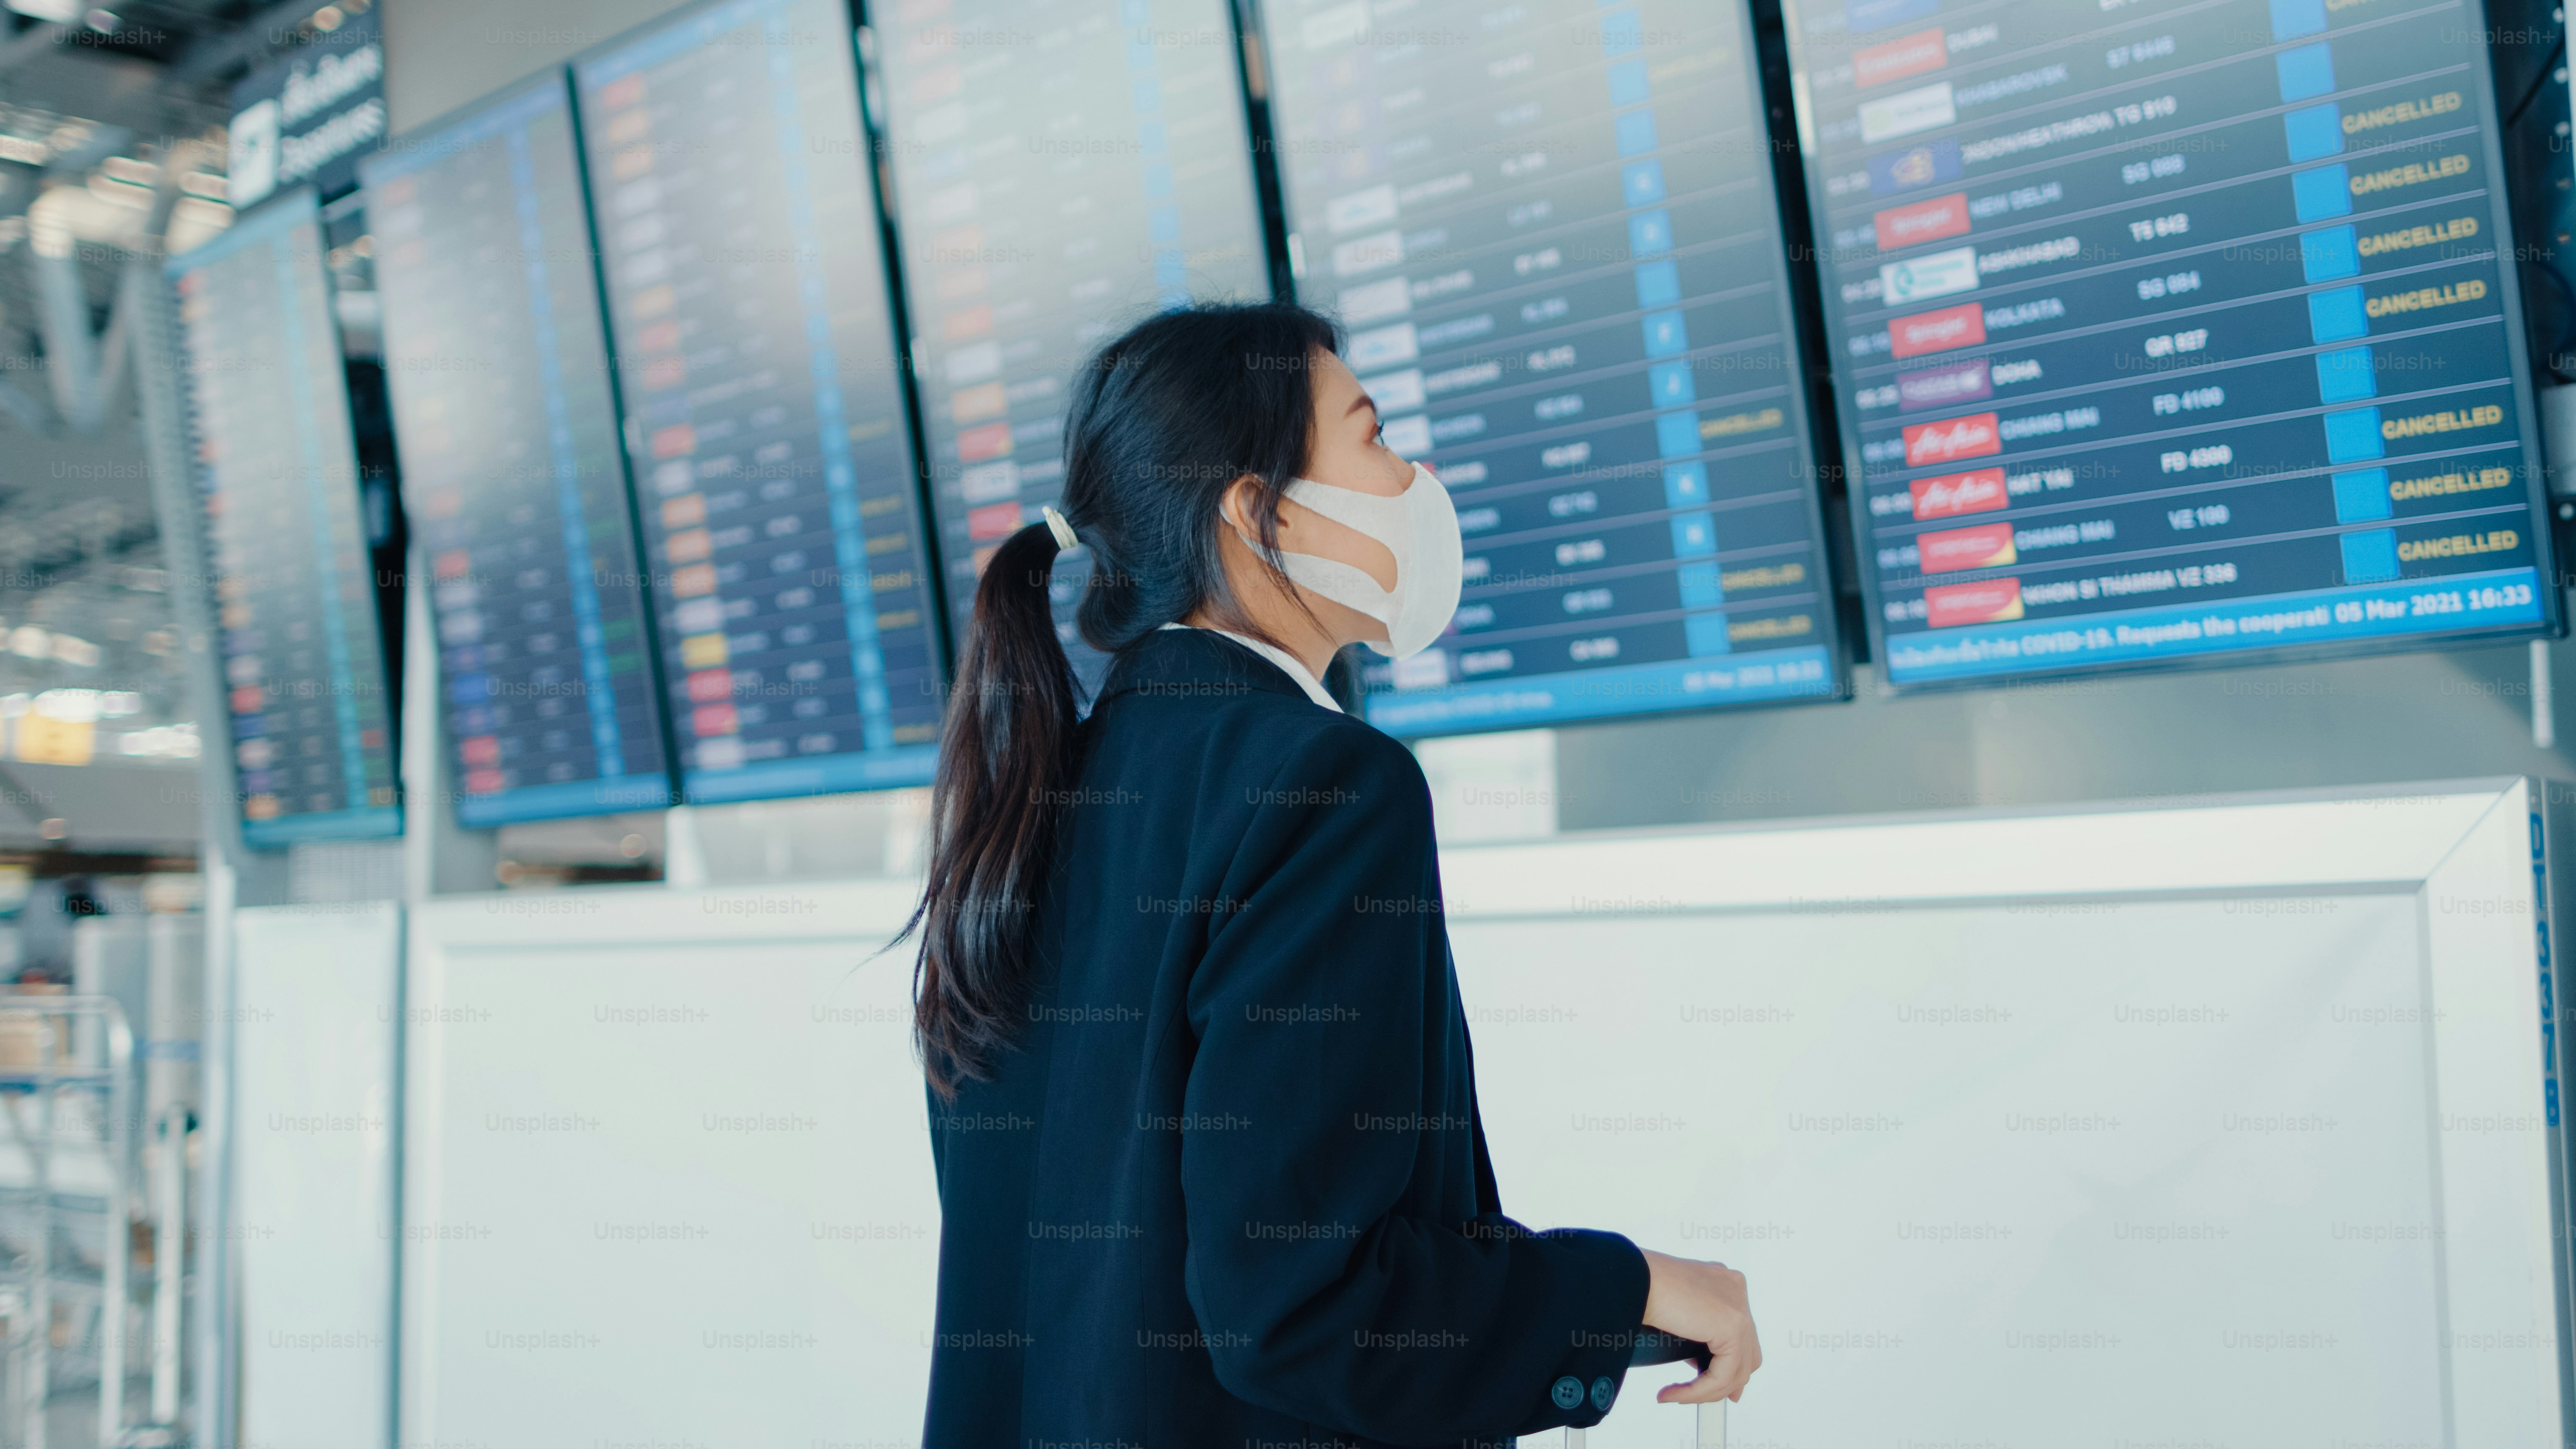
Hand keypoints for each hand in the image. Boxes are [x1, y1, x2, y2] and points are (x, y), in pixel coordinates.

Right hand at [1639, 1248, 1760, 1404]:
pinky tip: (1674, 1393)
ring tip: (1677, 1395)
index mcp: (1724, 1283)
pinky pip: (1723, 1376)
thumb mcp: (1678, 1311)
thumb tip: (1699, 1362)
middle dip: (1728, 1382)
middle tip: (1704, 1396)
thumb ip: (1696, 1329)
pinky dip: (1698, 1391)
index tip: (1718, 1385)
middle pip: (1747, 1352)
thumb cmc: (1642, 1286)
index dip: (1731, 1364)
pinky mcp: (1733, 1326)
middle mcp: (1735, 1291)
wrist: (1633, 1278)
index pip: (1740, 1334)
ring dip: (1707, 1391)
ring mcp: (1738, 1307)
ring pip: (1737, 1369)